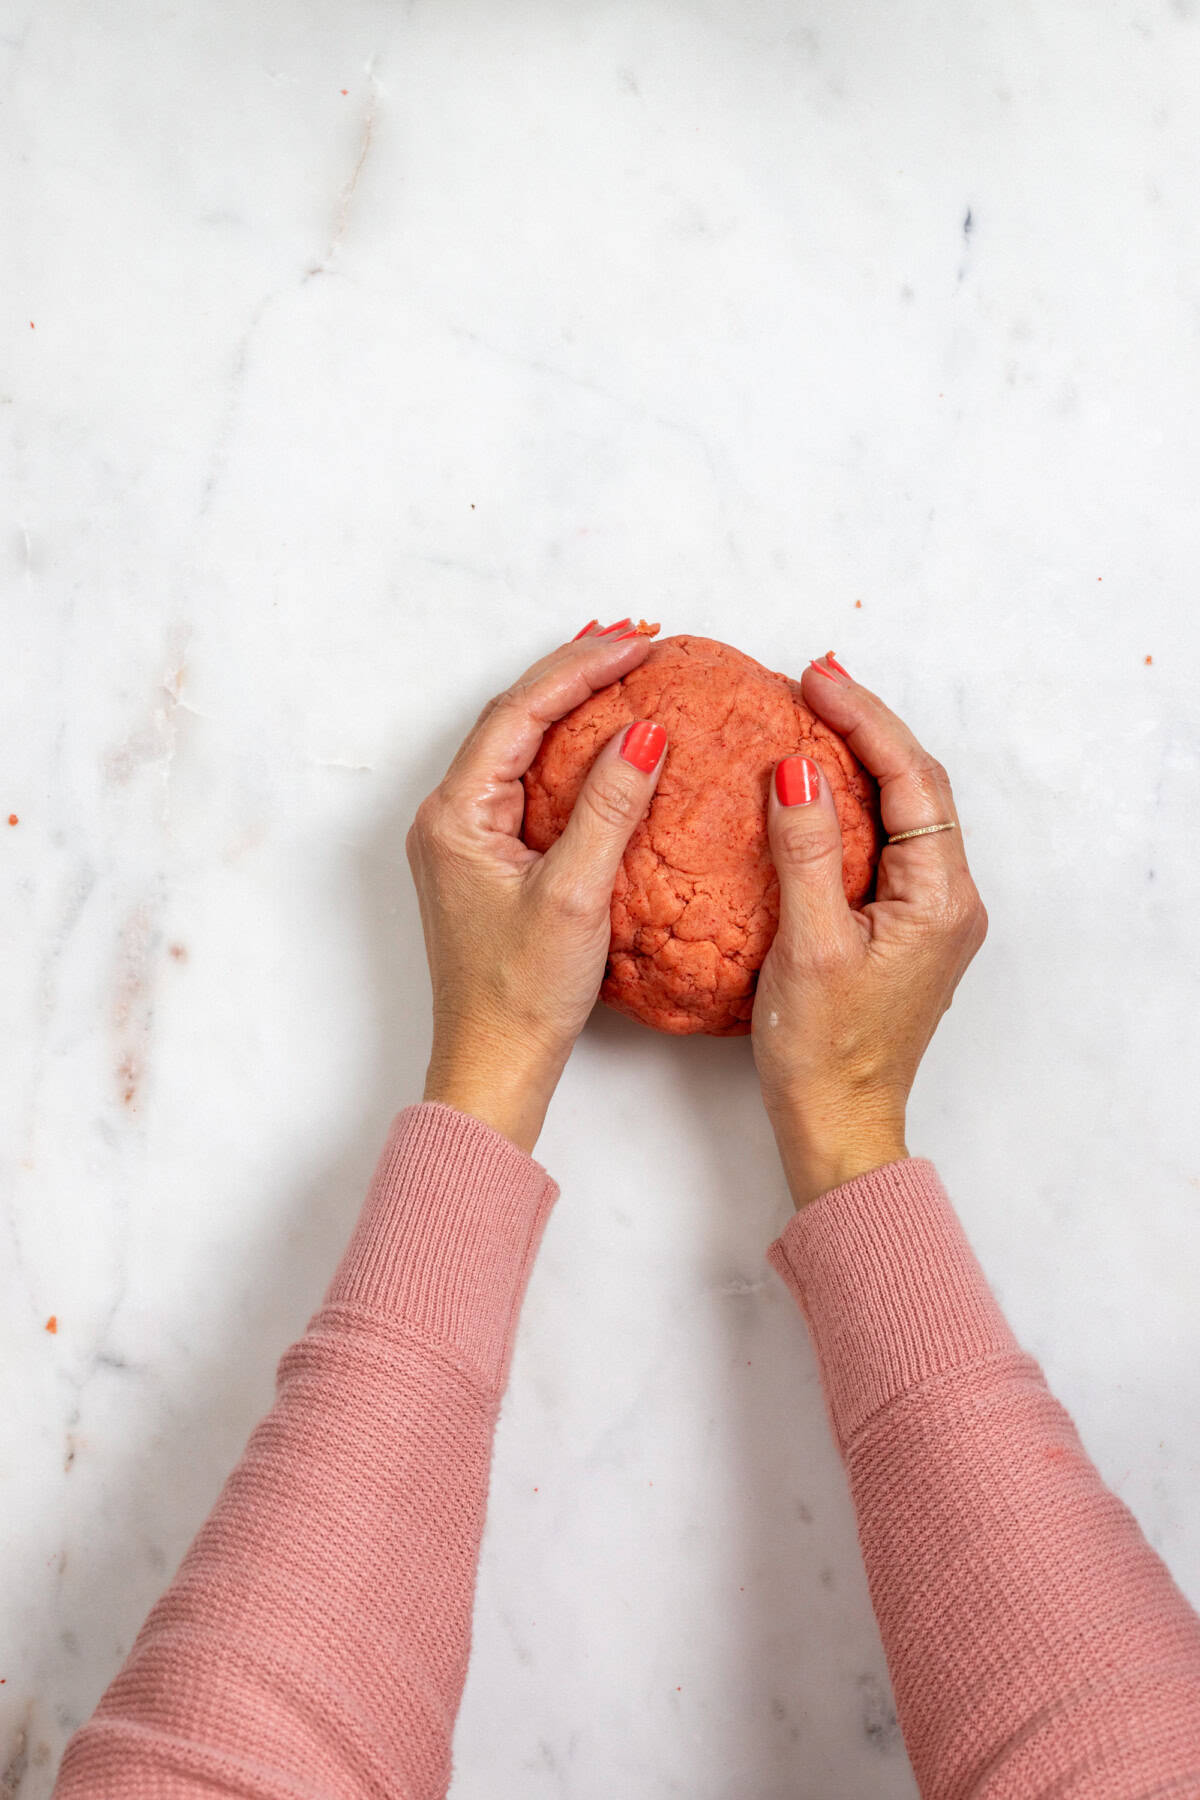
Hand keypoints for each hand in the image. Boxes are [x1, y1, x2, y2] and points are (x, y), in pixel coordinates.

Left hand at [406, 623, 667, 1153]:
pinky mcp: (483, 860)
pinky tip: (601, 742)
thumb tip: (642, 733)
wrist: (494, 1064)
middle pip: (512, 717)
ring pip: (517, 745)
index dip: (579, 669)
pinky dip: (564, 750)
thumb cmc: (523, 993)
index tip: (637, 644)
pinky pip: (524, 781)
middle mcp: (448, 817)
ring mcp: (462, 837)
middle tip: (635, 641)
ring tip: (620, 670)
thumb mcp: (575, 895)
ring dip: (567, 705)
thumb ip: (609, 808)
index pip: (519, 713)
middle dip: (572, 673)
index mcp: (456, 815)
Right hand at [752, 656, 987, 1208]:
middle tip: (814, 683)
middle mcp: (949, 900)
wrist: (837, 1123)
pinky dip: (855, 803)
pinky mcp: (905, 930)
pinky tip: (817, 790)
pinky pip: (887, 844)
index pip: (911, 779)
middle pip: (917, 786)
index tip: (815, 680)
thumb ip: (807, 852)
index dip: (865, 720)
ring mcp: (931, 915)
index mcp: (940, 898)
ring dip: (862, 761)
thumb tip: (799, 771)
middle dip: (868, 728)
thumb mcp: (808, 945)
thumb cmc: (823, 1051)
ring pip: (904, 812)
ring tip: (815, 717)